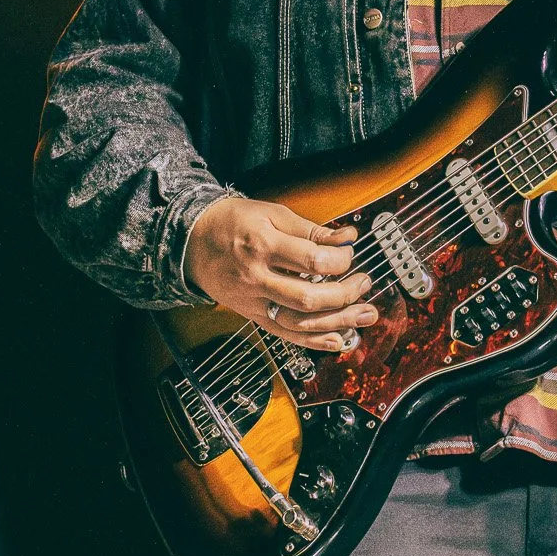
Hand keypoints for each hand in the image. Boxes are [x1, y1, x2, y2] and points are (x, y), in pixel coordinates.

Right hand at [185, 196, 375, 351]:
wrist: (191, 242)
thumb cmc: (231, 224)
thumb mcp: (271, 214)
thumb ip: (311, 229)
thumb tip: (347, 237)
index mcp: (262, 246)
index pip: (311, 260)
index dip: (340, 259)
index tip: (349, 253)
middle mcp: (257, 278)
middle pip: (308, 298)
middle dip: (345, 294)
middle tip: (364, 283)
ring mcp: (254, 302)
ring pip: (300, 322)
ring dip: (338, 322)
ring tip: (365, 315)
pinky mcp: (253, 316)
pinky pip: (286, 335)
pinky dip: (314, 341)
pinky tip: (338, 339)